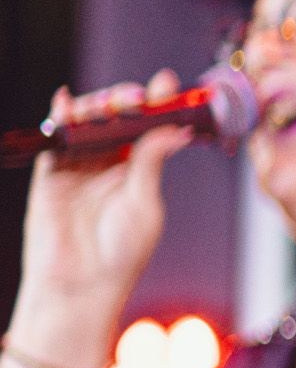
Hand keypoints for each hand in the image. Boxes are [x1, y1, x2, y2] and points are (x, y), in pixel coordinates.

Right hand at [20, 73, 191, 319]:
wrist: (81, 284)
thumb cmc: (122, 252)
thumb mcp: (144, 204)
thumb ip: (150, 162)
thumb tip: (172, 128)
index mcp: (140, 170)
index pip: (149, 128)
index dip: (159, 104)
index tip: (169, 83)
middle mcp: (110, 163)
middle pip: (117, 118)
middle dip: (127, 100)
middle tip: (137, 98)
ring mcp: (79, 166)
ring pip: (87, 122)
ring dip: (98, 105)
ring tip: (111, 103)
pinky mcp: (52, 173)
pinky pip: (55, 139)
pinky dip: (60, 116)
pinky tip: (66, 100)